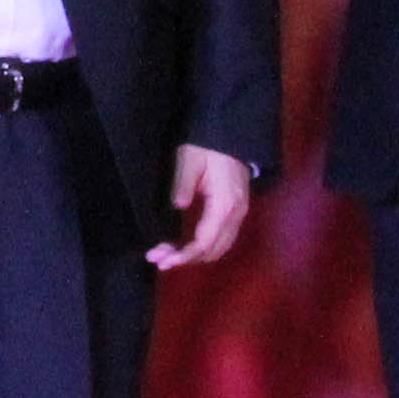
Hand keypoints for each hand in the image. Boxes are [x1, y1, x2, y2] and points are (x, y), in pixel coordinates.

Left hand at [150, 145, 252, 269]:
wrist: (230, 136)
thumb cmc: (207, 147)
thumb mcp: (189, 160)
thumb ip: (183, 185)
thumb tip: (177, 207)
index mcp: (224, 204)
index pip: (205, 242)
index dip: (184, 256)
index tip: (163, 261)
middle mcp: (236, 214)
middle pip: (213, 251)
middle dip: (186, 259)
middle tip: (159, 259)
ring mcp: (239, 214)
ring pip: (219, 248)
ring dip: (195, 256)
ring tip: (167, 255)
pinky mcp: (236, 212)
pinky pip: (222, 239)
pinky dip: (204, 248)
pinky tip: (185, 247)